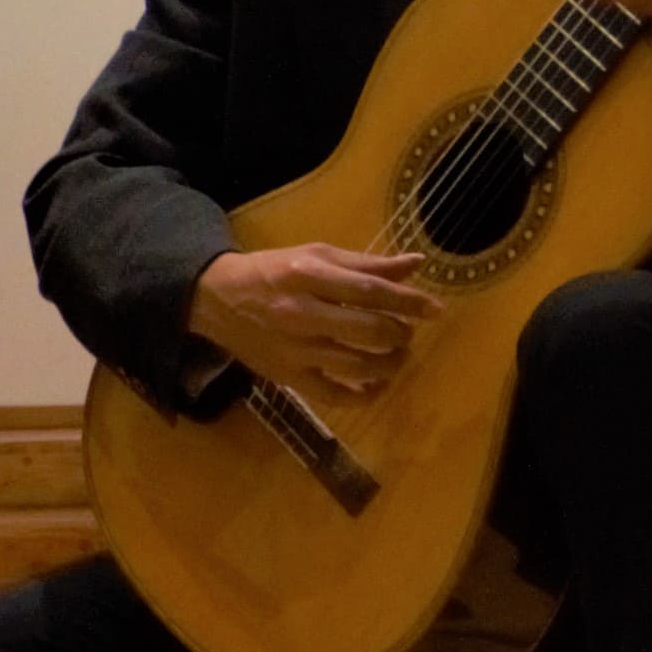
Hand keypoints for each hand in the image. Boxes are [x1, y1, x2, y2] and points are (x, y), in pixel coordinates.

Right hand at [188, 244, 438, 404]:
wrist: (216, 299)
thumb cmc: (272, 272)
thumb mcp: (315, 256)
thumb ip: (366, 265)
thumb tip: (416, 266)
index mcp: (308, 275)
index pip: (370, 291)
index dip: (409, 302)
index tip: (436, 310)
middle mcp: (301, 313)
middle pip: (369, 330)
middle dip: (400, 333)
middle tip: (406, 332)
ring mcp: (294, 349)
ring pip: (357, 365)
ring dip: (390, 363)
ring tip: (396, 355)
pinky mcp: (287, 377)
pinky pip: (335, 395)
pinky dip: (364, 395)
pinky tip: (377, 385)